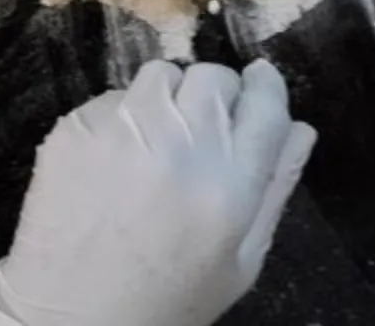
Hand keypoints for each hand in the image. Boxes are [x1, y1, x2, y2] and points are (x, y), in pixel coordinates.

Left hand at [0, 59, 316, 325]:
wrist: (74, 315)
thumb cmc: (169, 297)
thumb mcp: (241, 262)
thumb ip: (275, 188)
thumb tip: (299, 128)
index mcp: (229, 185)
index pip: (265, 103)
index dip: (267, 87)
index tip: (260, 85)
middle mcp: (178, 145)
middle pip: (213, 76)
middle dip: (217, 93)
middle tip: (205, 126)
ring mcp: (121, 131)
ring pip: (161, 74)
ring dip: (169, 97)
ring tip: (160, 140)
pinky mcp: (75, 128)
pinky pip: (113, 98)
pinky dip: (122, 118)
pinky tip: (116, 160)